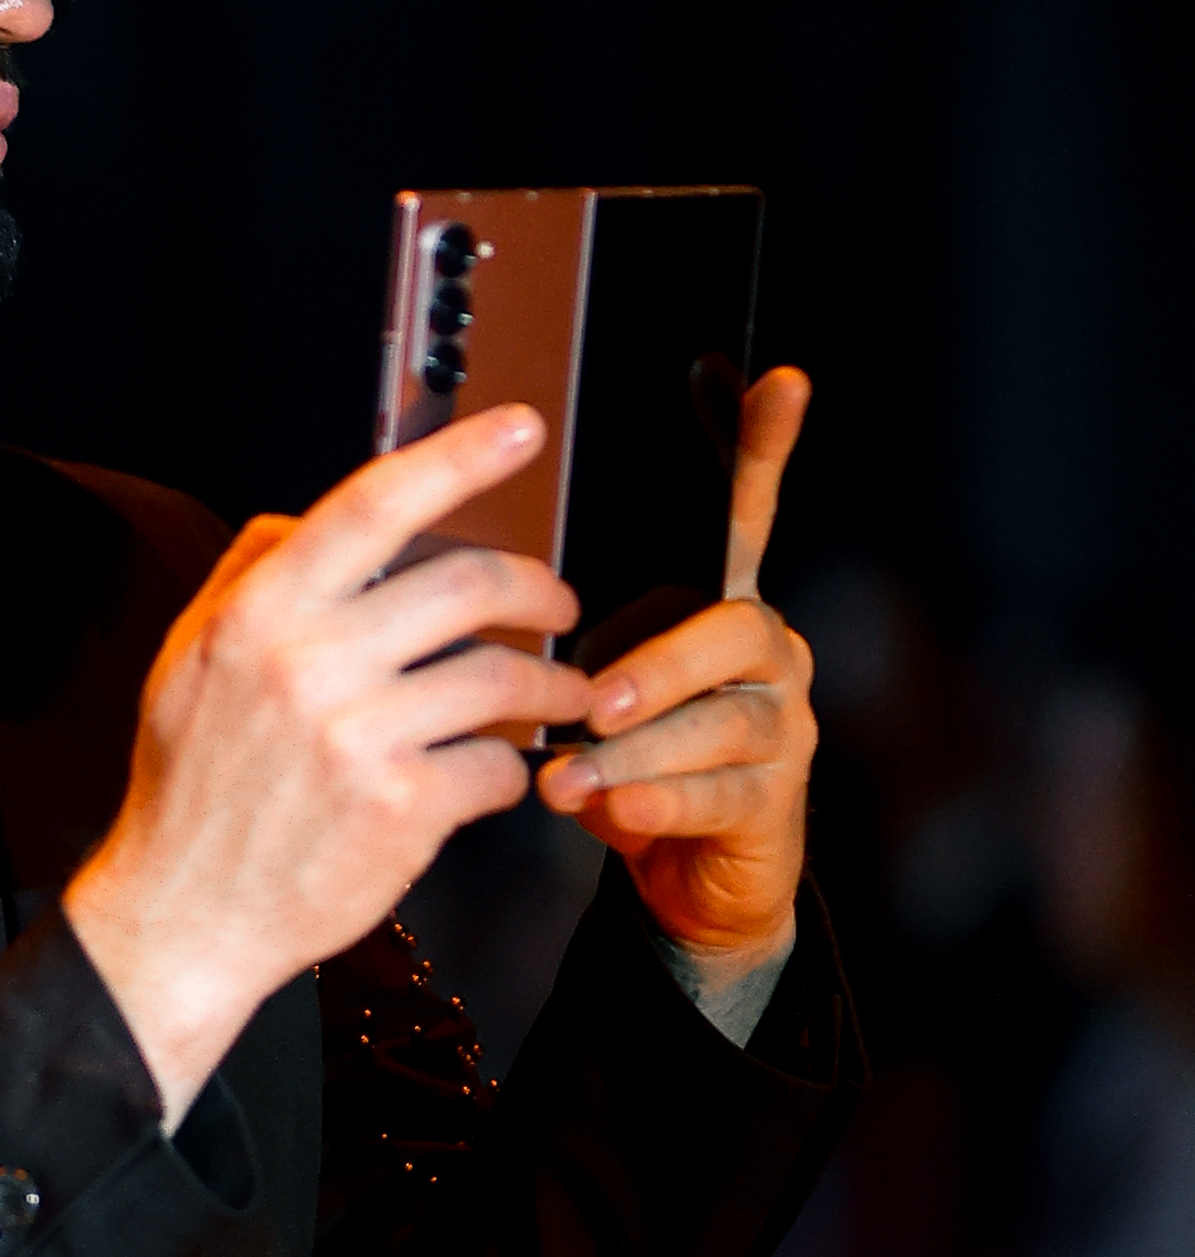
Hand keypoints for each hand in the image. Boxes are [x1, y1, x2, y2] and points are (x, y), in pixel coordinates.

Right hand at [64, 405, 590, 1124]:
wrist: (183, 915)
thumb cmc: (192, 788)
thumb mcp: (189, 660)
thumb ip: (251, 576)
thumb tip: (315, 518)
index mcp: (261, 614)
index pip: (374, 504)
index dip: (458, 457)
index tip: (518, 427)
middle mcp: (310, 665)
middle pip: (468, 584)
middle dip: (537, 588)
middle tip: (557, 605)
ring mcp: (360, 740)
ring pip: (501, 678)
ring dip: (550, 683)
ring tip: (560, 694)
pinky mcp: (402, 813)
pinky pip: (496, 767)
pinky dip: (511, 768)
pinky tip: (499, 773)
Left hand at [533, 367, 816, 958]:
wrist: (678, 875)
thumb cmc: (623, 760)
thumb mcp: (587, 688)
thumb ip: (562, 639)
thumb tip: (473, 593)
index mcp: (714, 602)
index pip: (745, 513)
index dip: (762, 449)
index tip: (775, 382)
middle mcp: (765, 650)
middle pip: (732, 628)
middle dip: (656, 665)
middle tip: (588, 701)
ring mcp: (783, 724)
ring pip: (723, 719)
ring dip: (639, 745)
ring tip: (571, 773)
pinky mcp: (776, 799)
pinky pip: (720, 791)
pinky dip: (656, 800)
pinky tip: (612, 809)